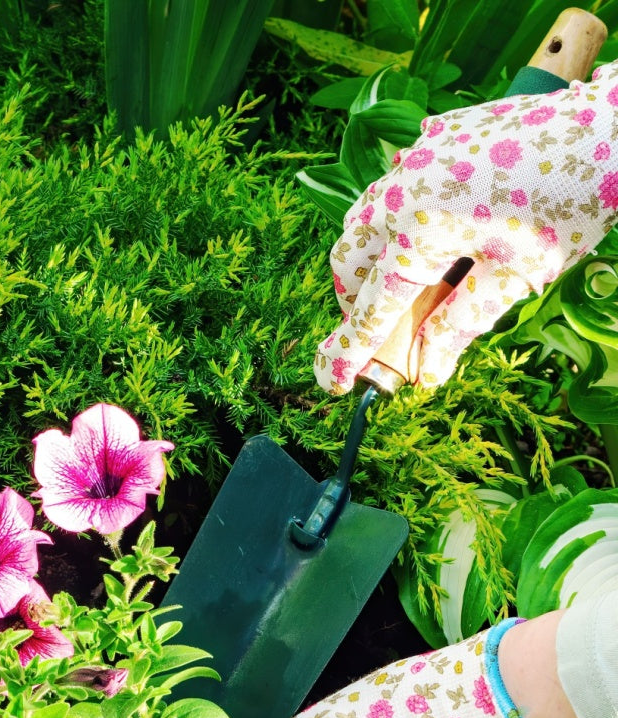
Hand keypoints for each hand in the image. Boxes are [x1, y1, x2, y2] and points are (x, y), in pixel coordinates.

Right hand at [314, 66, 617, 395]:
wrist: (609, 128)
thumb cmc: (570, 207)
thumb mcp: (514, 277)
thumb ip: (458, 324)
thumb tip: (425, 373)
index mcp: (419, 235)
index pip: (373, 308)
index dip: (351, 351)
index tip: (334, 382)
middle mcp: (403, 194)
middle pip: (348, 260)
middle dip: (354, 297)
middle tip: (380, 323)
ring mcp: (414, 159)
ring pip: (361, 218)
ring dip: (370, 257)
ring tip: (402, 279)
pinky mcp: (433, 137)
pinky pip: (393, 185)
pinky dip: (396, 218)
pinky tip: (434, 228)